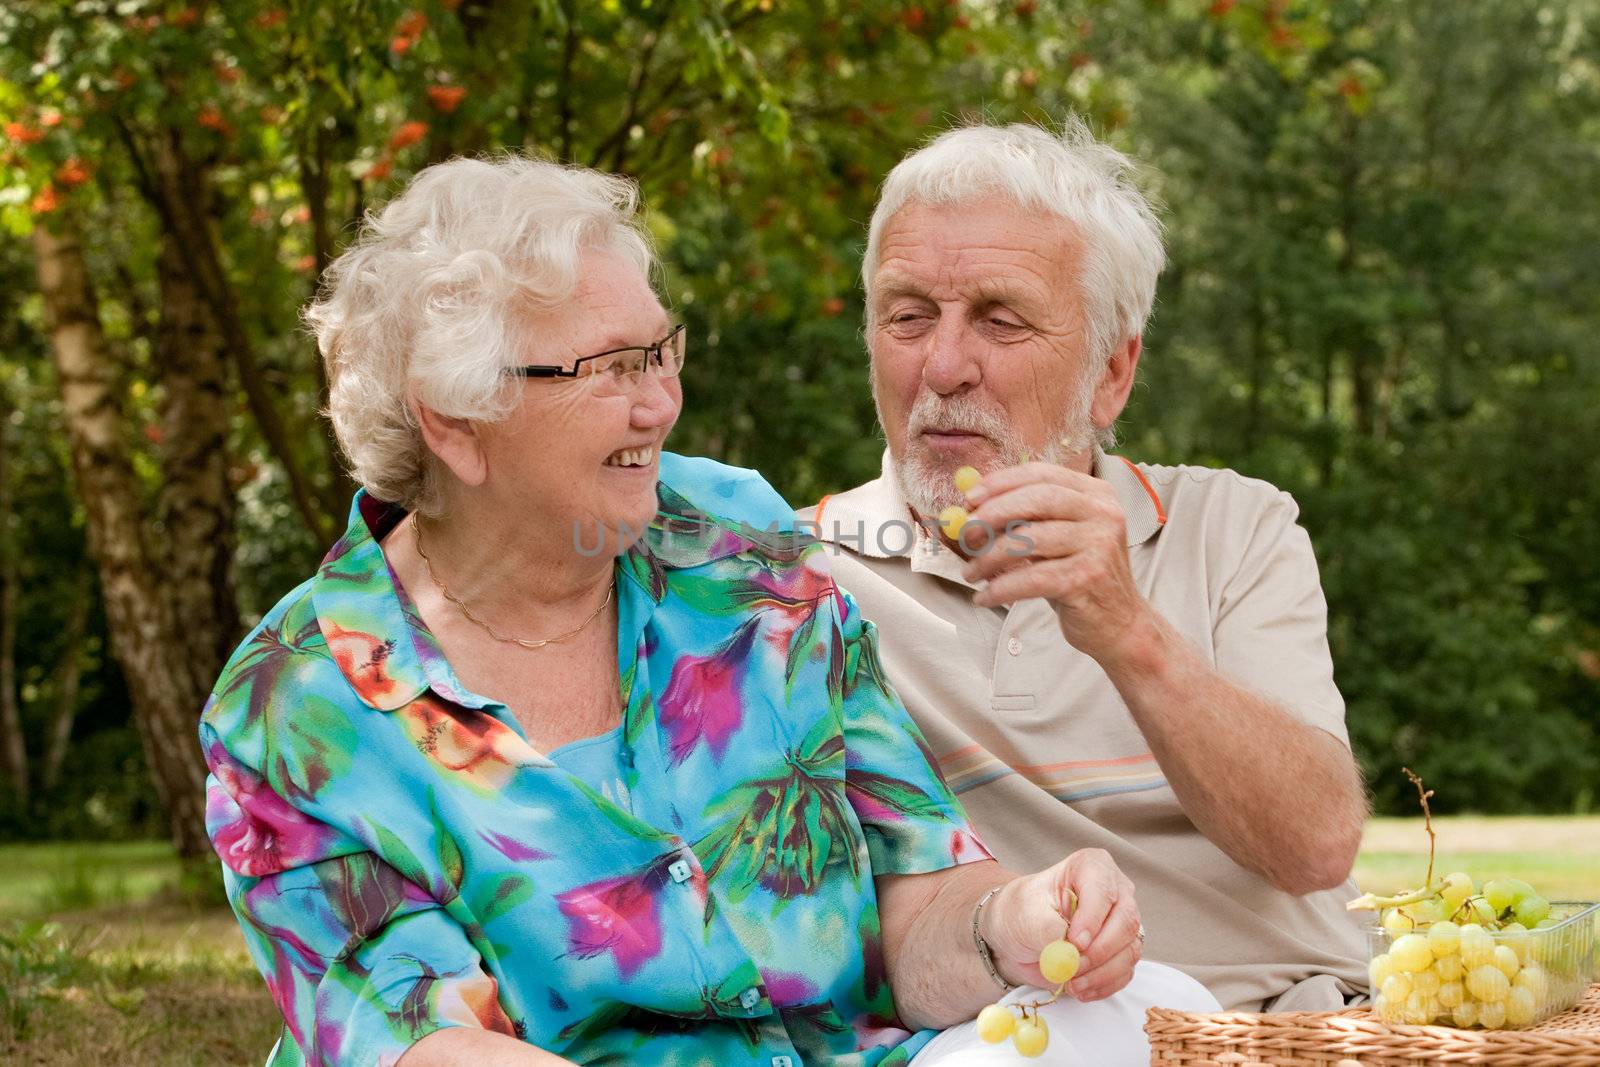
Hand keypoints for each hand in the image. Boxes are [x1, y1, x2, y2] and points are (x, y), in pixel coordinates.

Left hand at [957, 462, 1151, 665]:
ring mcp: (1099, 545)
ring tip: (971, 573)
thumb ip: (1025, 518)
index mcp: (1096, 494)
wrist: (1119, 624)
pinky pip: (1031, 578)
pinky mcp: (1088, 578)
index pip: (1042, 475)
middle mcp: (1103, 513)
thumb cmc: (1078, 576)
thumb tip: (970, 505)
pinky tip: (985, 597)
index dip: (1001, 483)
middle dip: (993, 514)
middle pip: (1037, 499)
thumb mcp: (1058, 538)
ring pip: (1030, 540)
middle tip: (966, 534)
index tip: (969, 498)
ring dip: (990, 557)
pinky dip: (1001, 588)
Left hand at [982, 848, 1140, 1001]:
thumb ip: (1049, 930)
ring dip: (1100, 973)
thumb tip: (1070, 953)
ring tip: (1070, 984)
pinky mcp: (1122, 950)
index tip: (1074, 943)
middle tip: (1071, 969)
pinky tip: (1081, 989)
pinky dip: (1104, 985)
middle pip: (1126, 922)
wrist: (1018, 934)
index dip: (1092, 920)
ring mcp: (1123, 921)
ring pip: (1130, 950)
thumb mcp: (1026, 914)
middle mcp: (1116, 890)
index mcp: (1092, 866)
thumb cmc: (1022, 912)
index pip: (1103, 892)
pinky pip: (1125, 971)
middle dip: (1099, 952)